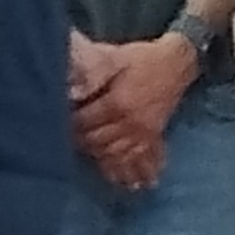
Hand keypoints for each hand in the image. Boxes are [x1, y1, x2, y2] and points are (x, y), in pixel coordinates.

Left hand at [71, 34, 191, 189]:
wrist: (178, 62)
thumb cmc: (143, 58)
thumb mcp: (116, 56)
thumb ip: (92, 72)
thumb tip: (70, 90)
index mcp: (118, 104)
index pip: (84, 121)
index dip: (69, 120)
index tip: (56, 117)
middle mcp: (130, 124)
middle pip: (96, 140)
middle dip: (79, 139)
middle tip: (63, 136)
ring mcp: (143, 132)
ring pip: (113, 152)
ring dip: (96, 153)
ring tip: (82, 149)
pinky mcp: (153, 136)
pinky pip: (137, 157)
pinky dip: (124, 166)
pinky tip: (120, 178)